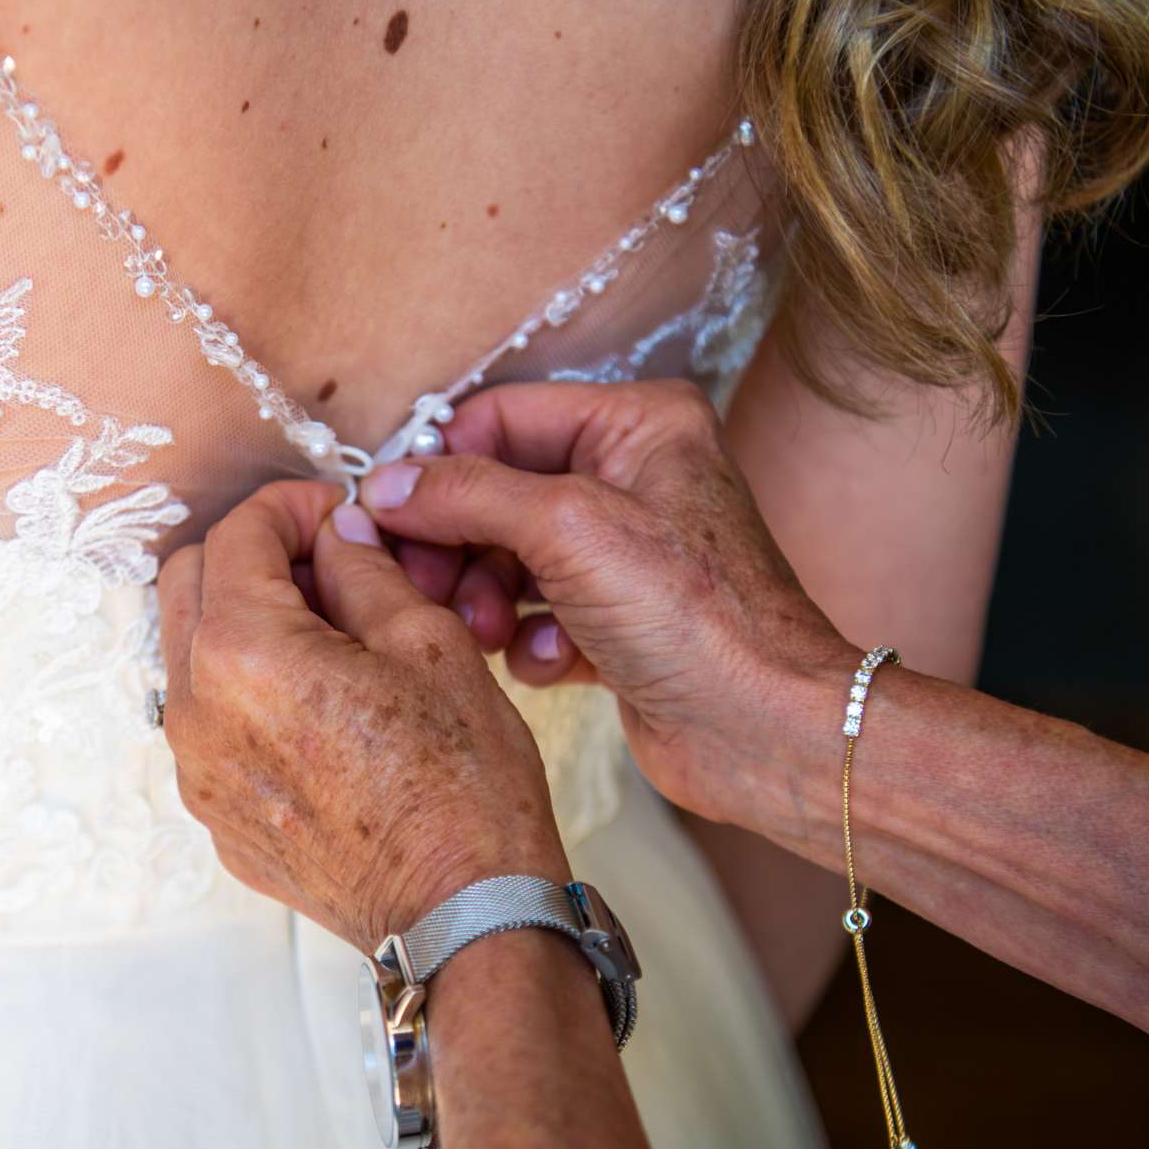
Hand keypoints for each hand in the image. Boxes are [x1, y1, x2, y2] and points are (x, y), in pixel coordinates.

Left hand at [157, 481, 569, 952]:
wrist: (463, 914)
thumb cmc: (461, 788)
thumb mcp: (431, 645)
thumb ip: (366, 574)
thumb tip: (337, 539)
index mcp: (244, 652)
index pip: (236, 535)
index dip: (289, 507)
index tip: (331, 513)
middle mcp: (197, 711)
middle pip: (187, 583)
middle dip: (250, 555)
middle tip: (323, 566)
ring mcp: (198, 773)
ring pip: (189, 656)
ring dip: (242, 623)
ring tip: (328, 639)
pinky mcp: (217, 818)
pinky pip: (210, 727)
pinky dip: (246, 694)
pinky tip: (320, 708)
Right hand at [358, 380, 855, 833]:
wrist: (762, 730)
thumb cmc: (697, 616)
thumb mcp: (569, 527)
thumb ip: (467, 494)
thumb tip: (385, 485)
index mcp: (639, 426)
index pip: (501, 417)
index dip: (440, 464)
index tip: (386, 514)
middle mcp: (633, 480)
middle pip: (495, 491)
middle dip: (456, 544)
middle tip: (427, 587)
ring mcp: (622, 555)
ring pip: (505, 559)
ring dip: (485, 599)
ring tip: (491, 633)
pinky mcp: (613, 625)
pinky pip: (534, 618)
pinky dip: (529, 642)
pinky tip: (555, 662)